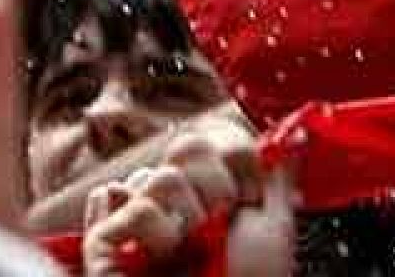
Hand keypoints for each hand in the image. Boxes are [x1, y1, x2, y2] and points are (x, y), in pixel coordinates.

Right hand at [83, 132, 263, 271]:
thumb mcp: (273, 228)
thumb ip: (275, 179)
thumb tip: (292, 137)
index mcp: (200, 194)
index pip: (207, 140)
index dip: (235, 166)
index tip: (247, 202)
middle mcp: (164, 202)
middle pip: (184, 150)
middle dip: (215, 193)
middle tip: (216, 234)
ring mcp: (131, 220)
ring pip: (157, 176)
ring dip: (184, 221)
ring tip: (186, 255)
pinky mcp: (103, 241)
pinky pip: (124, 201)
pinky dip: (150, 230)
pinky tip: (154, 257)